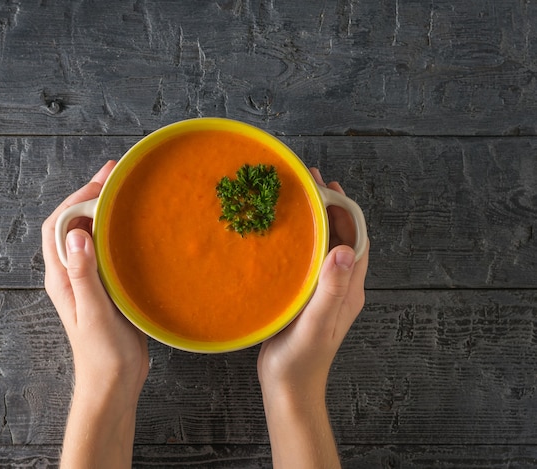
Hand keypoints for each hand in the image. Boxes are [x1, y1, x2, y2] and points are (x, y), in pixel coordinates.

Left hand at [42, 161, 148, 467]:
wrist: (114, 382)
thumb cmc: (102, 354)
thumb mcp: (93, 314)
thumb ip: (83, 276)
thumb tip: (78, 235)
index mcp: (62, 278)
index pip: (58, 226)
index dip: (75, 200)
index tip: (100, 183)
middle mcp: (71, 274)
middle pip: (73, 224)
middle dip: (89, 195)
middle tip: (115, 173)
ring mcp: (89, 279)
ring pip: (90, 234)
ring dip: (102, 209)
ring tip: (124, 189)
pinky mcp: (106, 287)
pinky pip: (106, 249)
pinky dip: (115, 230)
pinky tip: (133, 225)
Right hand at [257, 168, 368, 467]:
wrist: (288, 388)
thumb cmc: (301, 360)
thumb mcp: (316, 323)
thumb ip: (332, 289)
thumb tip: (347, 249)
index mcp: (350, 289)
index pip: (356, 238)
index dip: (345, 209)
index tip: (327, 185)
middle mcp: (341, 285)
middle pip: (341, 237)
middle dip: (329, 207)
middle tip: (308, 182)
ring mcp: (323, 290)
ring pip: (324, 247)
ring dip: (315, 221)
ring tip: (295, 198)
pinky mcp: (305, 296)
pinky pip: (307, 260)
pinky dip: (300, 241)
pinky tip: (282, 233)